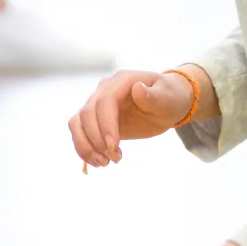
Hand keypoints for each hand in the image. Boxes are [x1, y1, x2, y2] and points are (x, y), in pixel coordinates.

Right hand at [68, 69, 197, 167]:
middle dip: (97, 140)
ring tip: (104, 163)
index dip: (106, 124)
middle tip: (115, 159)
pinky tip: (98, 162)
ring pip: (77, 123)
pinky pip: (79, 132)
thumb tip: (137, 89)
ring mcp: (97, 104)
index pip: (104, 102)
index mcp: (122, 81)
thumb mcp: (168, 98)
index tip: (115, 146)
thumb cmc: (169, 99)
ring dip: (86, 146)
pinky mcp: (95, 119)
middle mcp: (104, 90)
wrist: (165, 103)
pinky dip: (84, 148)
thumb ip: (153, 96)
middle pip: (86, 114)